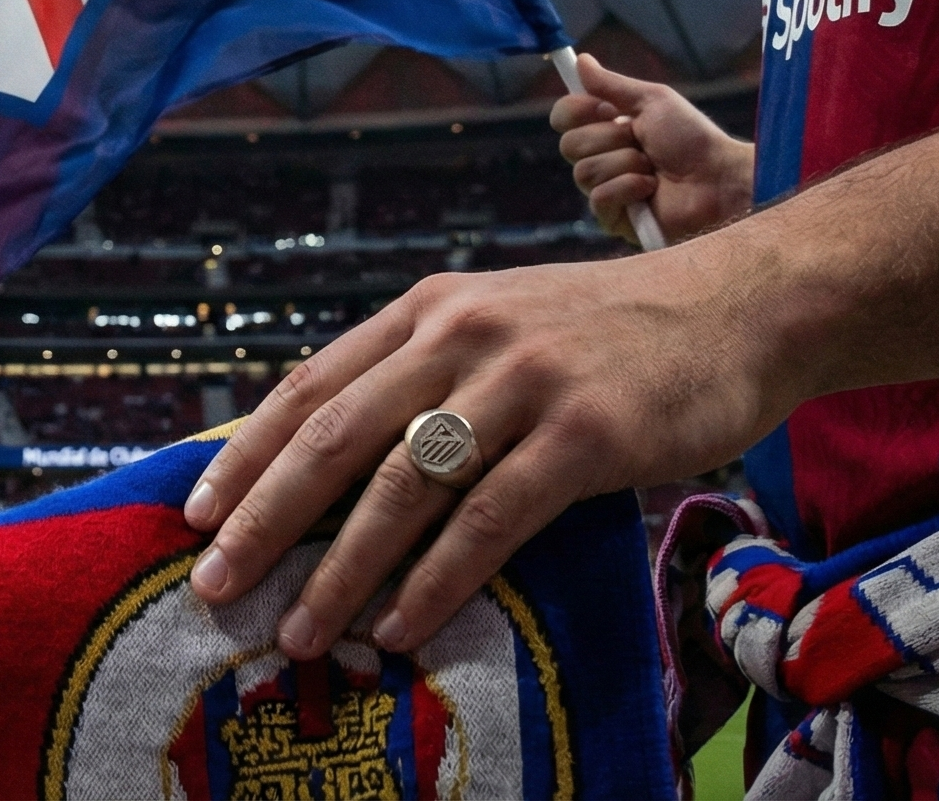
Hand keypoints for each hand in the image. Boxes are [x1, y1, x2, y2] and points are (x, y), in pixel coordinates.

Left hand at [177, 243, 792, 658]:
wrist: (743, 306)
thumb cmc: (612, 332)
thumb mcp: (501, 324)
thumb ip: (425, 374)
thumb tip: (334, 460)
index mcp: (429, 310)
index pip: (312, 386)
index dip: (246, 455)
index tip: (195, 516)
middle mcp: (463, 336)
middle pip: (336, 438)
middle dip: (264, 520)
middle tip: (214, 585)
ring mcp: (524, 383)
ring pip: (403, 488)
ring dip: (340, 571)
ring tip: (299, 633)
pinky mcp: (587, 435)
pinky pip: (489, 520)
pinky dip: (435, 582)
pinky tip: (398, 628)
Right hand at [550, 53, 754, 243]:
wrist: (719, 179)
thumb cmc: (693, 139)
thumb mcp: (653, 101)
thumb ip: (612, 85)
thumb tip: (580, 60)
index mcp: (608, 128)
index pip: (564, 117)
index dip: (575, 111)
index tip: (604, 108)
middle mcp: (603, 157)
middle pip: (568, 145)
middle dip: (609, 138)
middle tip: (639, 139)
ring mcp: (607, 189)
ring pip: (583, 172)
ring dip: (625, 164)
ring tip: (653, 167)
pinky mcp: (615, 218)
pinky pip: (599, 198)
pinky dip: (628, 187)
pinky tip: (651, 189)